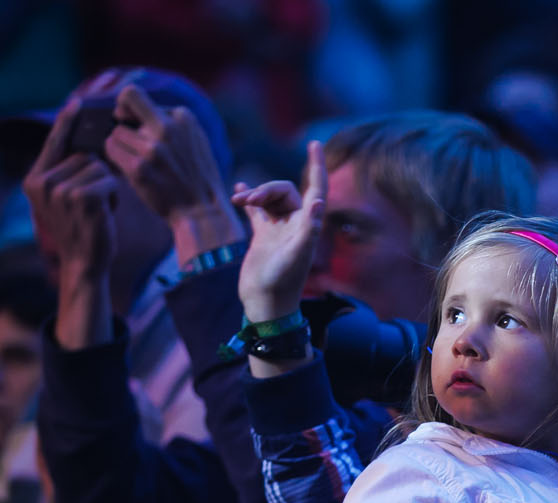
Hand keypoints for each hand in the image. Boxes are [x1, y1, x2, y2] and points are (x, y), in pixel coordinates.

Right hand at [24, 99, 117, 286]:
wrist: (84, 264)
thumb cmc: (80, 231)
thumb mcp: (63, 200)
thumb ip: (64, 174)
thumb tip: (84, 146)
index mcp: (34, 181)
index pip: (53, 144)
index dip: (66, 123)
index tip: (76, 103)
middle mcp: (42, 183)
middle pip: (84, 156)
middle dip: (96, 176)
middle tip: (90, 205)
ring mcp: (60, 191)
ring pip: (98, 167)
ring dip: (106, 187)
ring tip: (96, 211)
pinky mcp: (81, 198)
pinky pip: (108, 180)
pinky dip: (113, 196)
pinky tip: (104, 214)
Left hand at [103, 84, 242, 257]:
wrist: (203, 213)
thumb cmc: (196, 179)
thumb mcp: (195, 142)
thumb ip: (173, 124)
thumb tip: (137, 111)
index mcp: (184, 118)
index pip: (143, 98)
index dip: (133, 110)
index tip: (132, 122)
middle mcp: (168, 129)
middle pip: (127, 98)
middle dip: (120, 110)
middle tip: (121, 127)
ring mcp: (152, 149)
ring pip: (116, 131)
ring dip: (120, 145)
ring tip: (133, 160)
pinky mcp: (138, 168)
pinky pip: (110, 149)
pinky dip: (114, 158)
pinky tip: (126, 169)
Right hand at [235, 140, 326, 323]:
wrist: (265, 304)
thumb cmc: (282, 282)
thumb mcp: (297, 255)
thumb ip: (309, 228)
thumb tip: (319, 201)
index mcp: (308, 225)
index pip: (316, 189)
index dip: (316, 166)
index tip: (314, 143)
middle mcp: (296, 225)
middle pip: (283, 191)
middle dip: (265, 189)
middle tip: (247, 201)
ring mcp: (279, 229)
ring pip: (268, 199)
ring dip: (253, 195)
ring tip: (238, 201)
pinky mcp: (263, 236)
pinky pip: (257, 211)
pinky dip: (249, 200)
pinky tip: (238, 191)